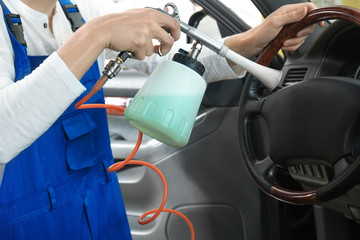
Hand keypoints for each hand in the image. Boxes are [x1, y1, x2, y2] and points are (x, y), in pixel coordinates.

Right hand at [57, 8, 179, 78]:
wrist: (104, 30)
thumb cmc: (119, 24)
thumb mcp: (138, 15)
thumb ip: (152, 18)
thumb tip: (167, 17)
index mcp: (152, 13)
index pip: (174, 23)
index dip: (176, 33)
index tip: (174, 38)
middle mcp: (150, 21)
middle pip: (170, 39)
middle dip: (167, 48)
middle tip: (162, 50)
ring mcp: (146, 32)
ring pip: (154, 50)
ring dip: (145, 51)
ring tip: (134, 44)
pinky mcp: (140, 43)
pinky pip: (144, 55)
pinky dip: (137, 55)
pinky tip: (129, 47)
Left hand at [224, 3, 322, 59]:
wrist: (253, 45)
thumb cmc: (260, 33)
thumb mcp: (276, 23)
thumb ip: (291, 16)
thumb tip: (305, 10)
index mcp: (288, 11)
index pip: (309, 8)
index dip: (316, 15)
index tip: (319, 24)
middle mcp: (290, 18)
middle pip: (308, 24)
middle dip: (303, 33)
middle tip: (294, 35)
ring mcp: (289, 29)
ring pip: (303, 35)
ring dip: (295, 42)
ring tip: (284, 43)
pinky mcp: (287, 37)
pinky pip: (297, 43)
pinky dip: (292, 46)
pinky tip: (284, 46)